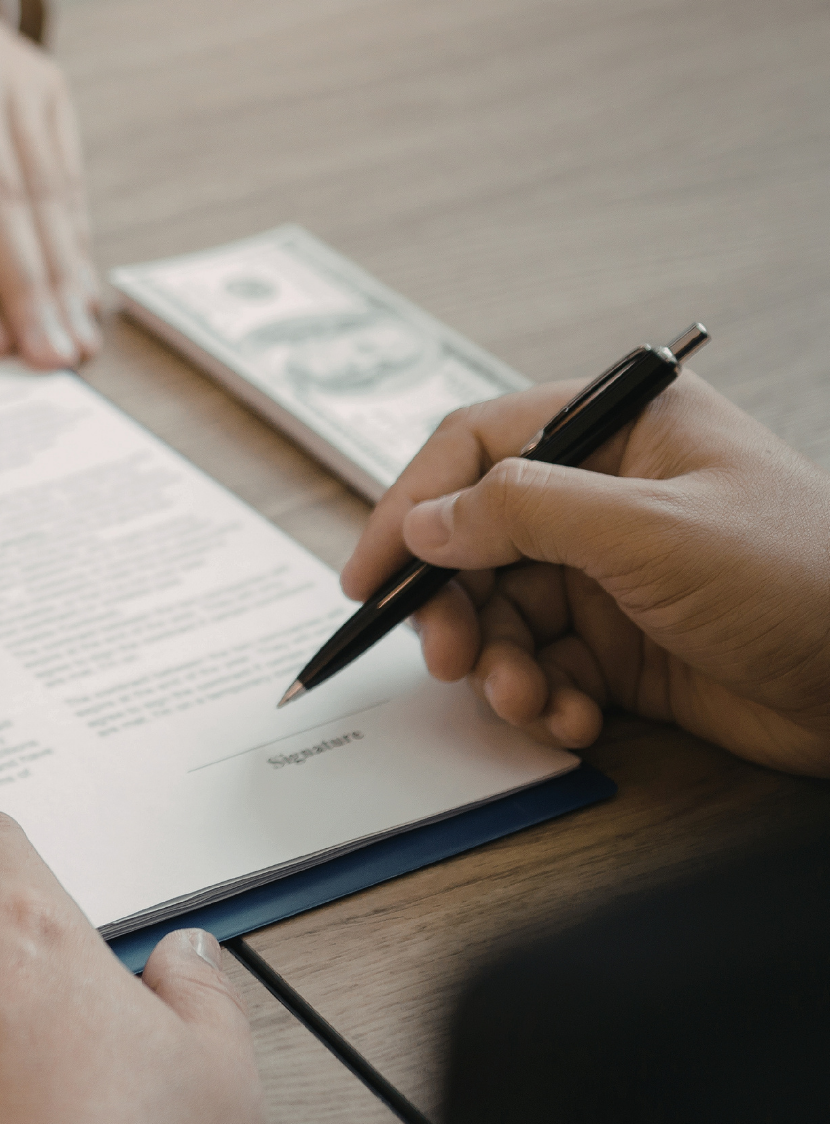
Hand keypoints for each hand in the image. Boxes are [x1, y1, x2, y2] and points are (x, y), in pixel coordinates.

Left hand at [0, 0, 98, 369]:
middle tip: (43, 356)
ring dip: (63, 274)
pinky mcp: (47, 86)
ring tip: (72, 340)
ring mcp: (10, 73)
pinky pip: (66, 175)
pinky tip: (82, 293)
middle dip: (25, 288)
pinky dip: (76, 239)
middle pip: (0, 198)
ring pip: (44, 191)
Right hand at [342, 377, 829, 775]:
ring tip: (526, 699)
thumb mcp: (650, 531)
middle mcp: (605, 496)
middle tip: (450, 657)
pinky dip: (539, 699)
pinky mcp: (623, 647)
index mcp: (618, 432)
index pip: (476, 448)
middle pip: (474, 540)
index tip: (367, 574)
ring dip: (497, 663)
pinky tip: (572, 721)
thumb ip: (522, 512)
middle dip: (453, 605)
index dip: (410, 507)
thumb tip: (423, 522)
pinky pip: (540, 666)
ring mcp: (612, 574)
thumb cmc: (804, 580)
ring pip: (499, 612)